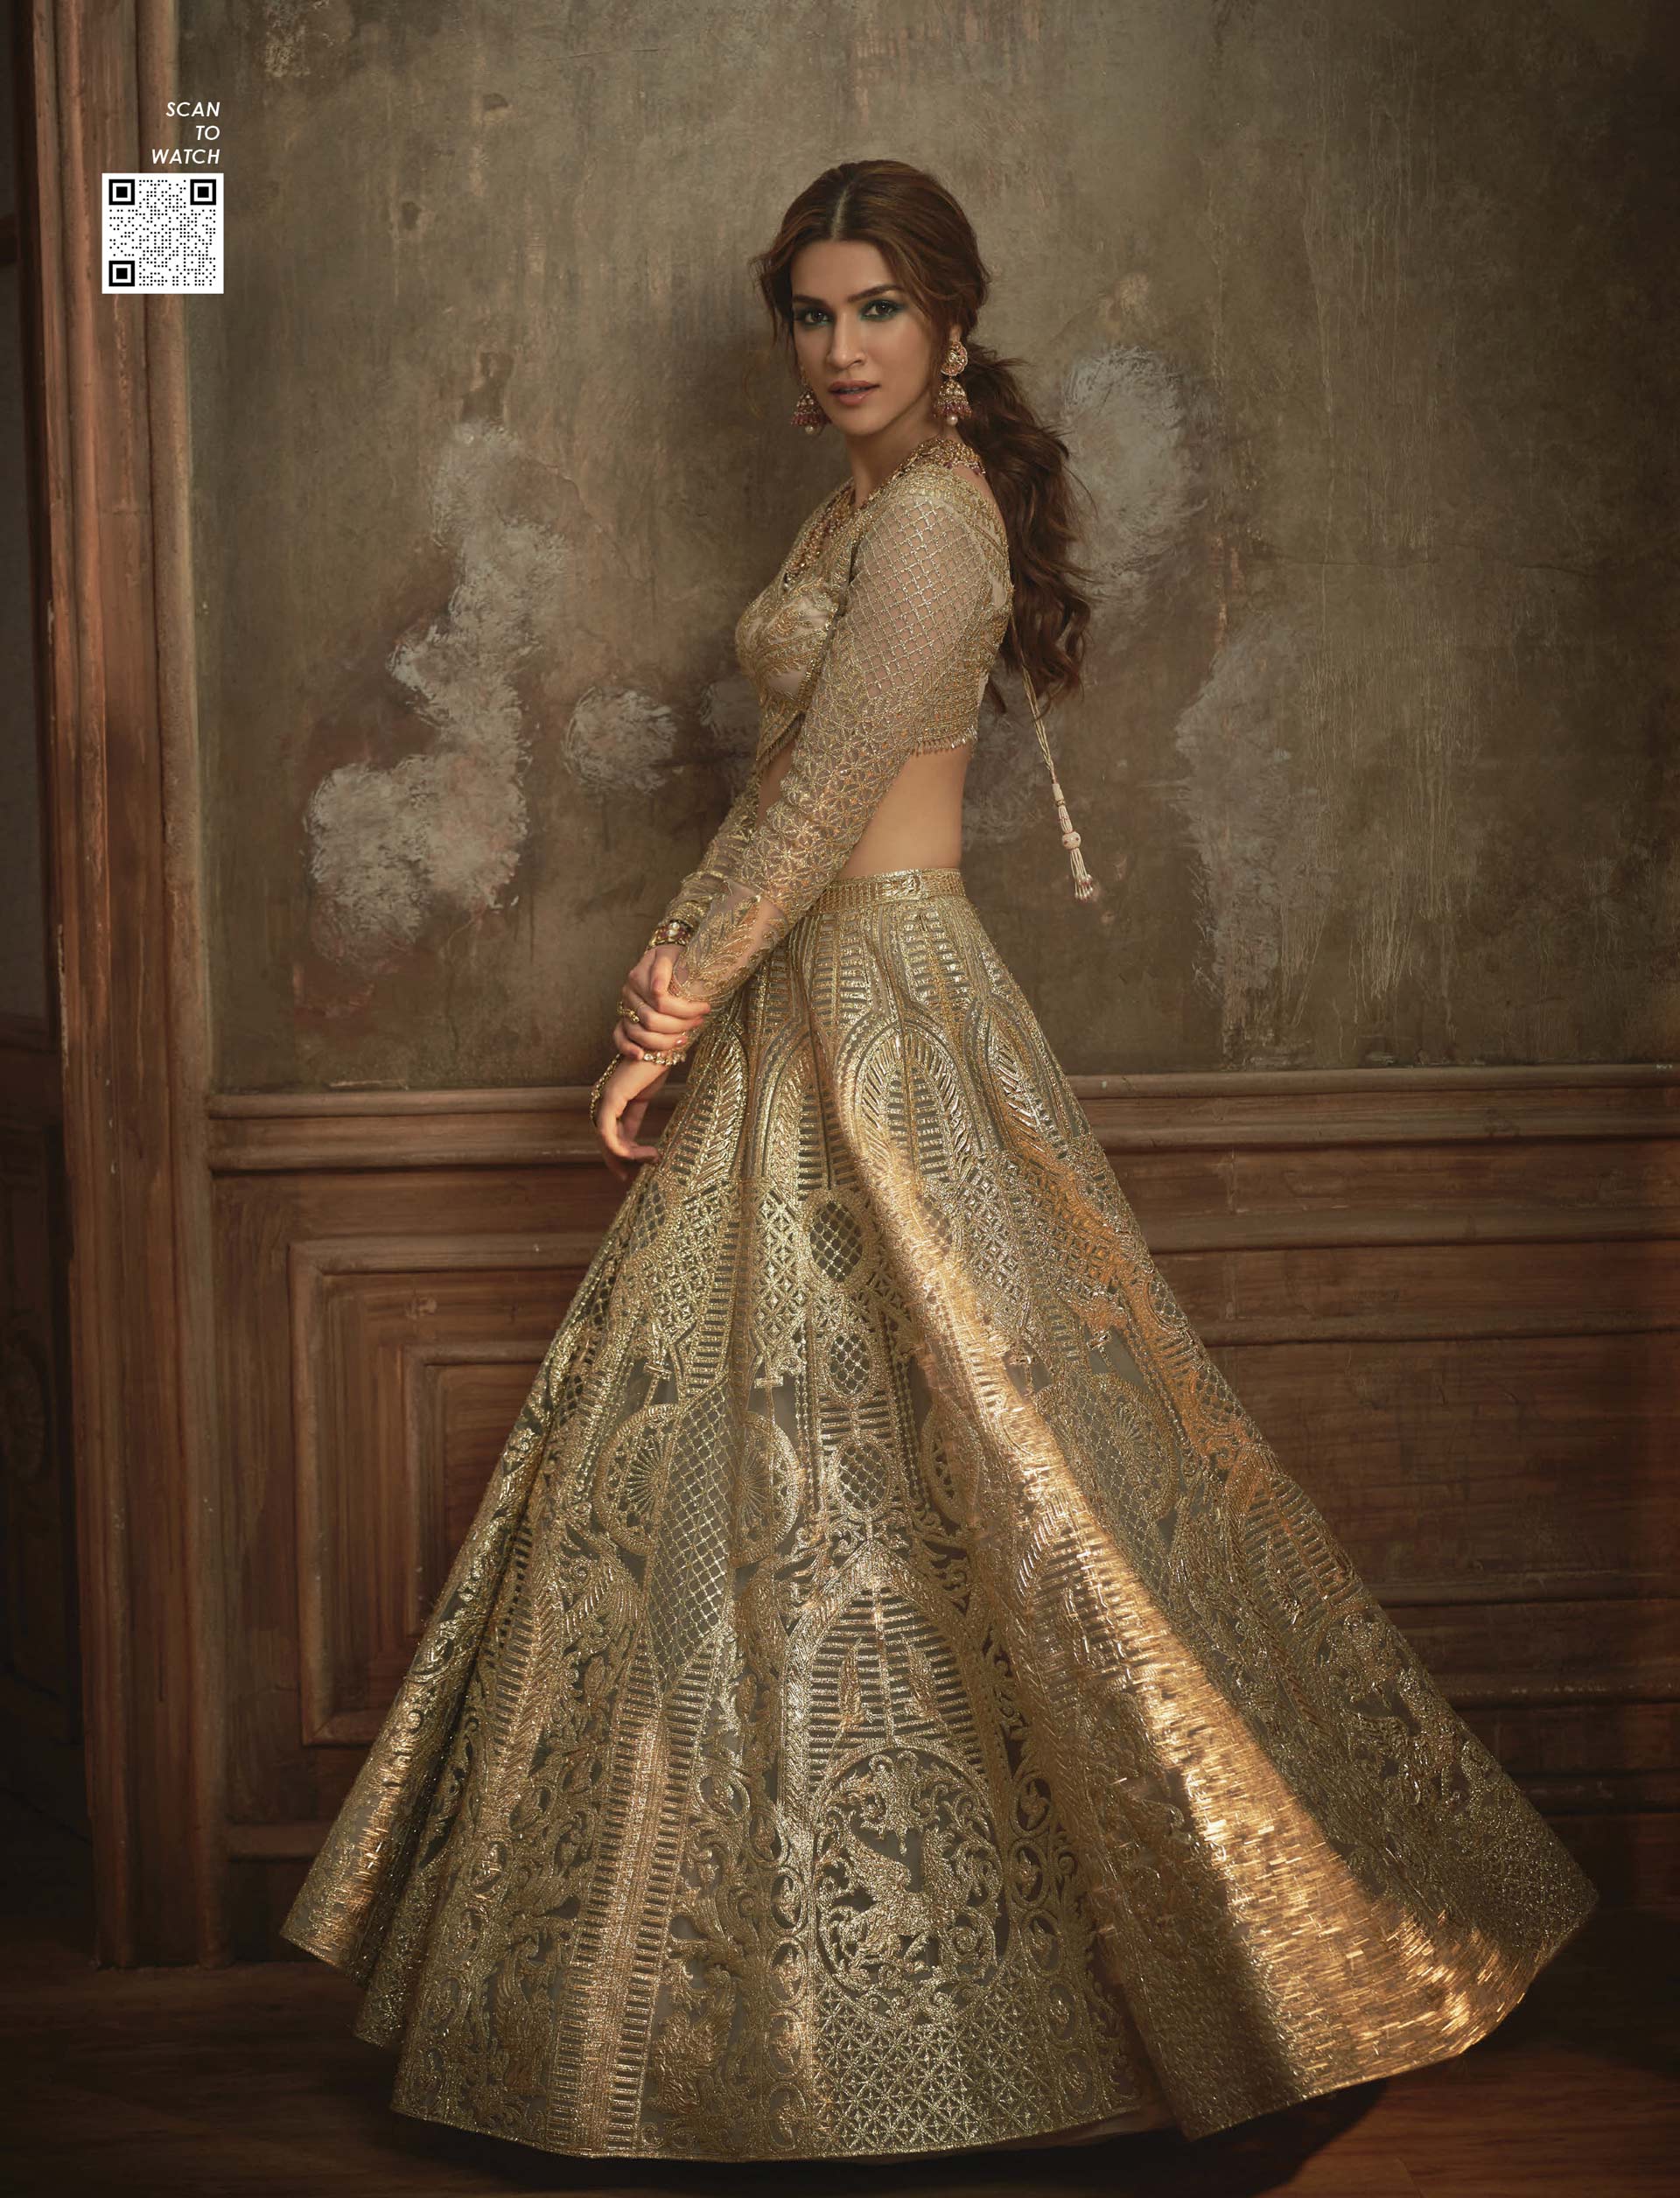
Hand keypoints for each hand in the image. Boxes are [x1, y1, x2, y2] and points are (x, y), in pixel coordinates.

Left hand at [594, 1054, 673, 1183]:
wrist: (662, 1044)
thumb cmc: (656, 1063)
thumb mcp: (645, 1095)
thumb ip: (636, 1114)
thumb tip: (641, 1129)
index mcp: (612, 1098)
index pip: (609, 1132)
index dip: (617, 1153)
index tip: (628, 1171)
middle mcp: (604, 1099)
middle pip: (603, 1139)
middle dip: (614, 1161)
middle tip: (626, 1178)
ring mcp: (605, 1098)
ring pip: (606, 1139)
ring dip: (628, 1155)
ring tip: (651, 1158)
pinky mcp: (612, 1098)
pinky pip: (609, 1132)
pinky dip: (623, 1148)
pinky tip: (643, 1154)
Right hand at [613, 944, 712, 1064]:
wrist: (672, 967)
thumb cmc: (682, 962)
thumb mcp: (683, 958)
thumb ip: (674, 969)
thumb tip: (664, 990)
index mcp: (645, 967)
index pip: (661, 997)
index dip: (685, 1007)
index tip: (705, 1008)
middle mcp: (631, 985)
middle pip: (652, 1016)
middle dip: (680, 1023)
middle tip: (699, 1021)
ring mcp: (625, 1002)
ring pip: (641, 1029)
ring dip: (664, 1040)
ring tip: (685, 1038)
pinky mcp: (623, 1017)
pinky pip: (619, 1036)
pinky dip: (628, 1047)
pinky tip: (641, 1055)